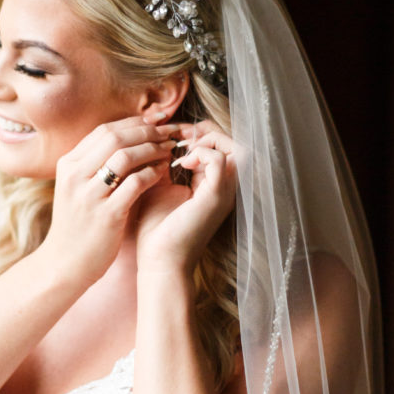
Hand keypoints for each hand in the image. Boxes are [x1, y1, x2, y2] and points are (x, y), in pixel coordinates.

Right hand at [43, 116, 176, 283]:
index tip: (155, 123)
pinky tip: (163, 172)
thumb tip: (129, 138)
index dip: (134, 123)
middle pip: (116, 138)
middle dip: (147, 131)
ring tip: (169, 150)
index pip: (104, 130)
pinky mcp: (107, 215)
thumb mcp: (77, 188)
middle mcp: (75, 175)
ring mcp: (89, 195)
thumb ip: (95, 163)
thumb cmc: (78, 224)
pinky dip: (153, 173)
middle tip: (169, 134)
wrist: (65, 264)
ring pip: (126, 156)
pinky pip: (135, 183)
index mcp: (68, 164)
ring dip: (153, 149)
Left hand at [135, 121, 236, 274]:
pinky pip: (220, 161)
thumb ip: (164, 164)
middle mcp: (226, 188)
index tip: (173, 135)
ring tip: (183, 151)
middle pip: (235, 143)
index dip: (200, 133)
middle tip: (180, 139)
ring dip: (208, 142)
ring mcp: (224, 193)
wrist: (158, 261)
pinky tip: (180, 165)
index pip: (222, 146)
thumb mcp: (159, 186)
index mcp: (214, 185)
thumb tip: (159, 140)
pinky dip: (201, 154)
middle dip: (207, 133)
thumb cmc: (157, 229)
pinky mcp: (215, 198)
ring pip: (236, 149)